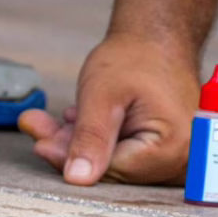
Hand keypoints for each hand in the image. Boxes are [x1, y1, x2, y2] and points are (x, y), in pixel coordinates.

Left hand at [19, 34, 200, 186]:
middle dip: (73, 150)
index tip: (41, 145)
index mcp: (170, 149)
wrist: (159, 37)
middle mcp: (179, 160)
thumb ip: (89, 138)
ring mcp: (175, 158)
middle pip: (113, 170)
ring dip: (82, 144)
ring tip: (55, 121)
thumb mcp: (102, 94)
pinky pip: (124, 155)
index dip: (73, 159)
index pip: (111, 171)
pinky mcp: (164, 153)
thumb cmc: (135, 57)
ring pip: (115, 163)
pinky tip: (77, 121)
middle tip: (38, 129)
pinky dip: (98, 141)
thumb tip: (77, 179)